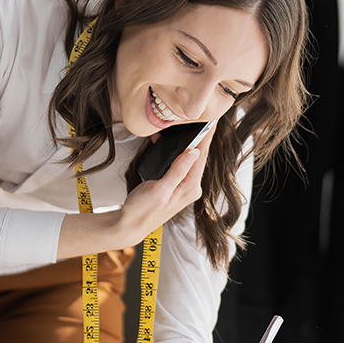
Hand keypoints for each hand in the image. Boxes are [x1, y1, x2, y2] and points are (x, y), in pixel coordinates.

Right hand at [57, 123, 214, 260]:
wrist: (131, 225)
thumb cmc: (142, 210)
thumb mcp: (158, 189)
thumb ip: (177, 170)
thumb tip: (194, 151)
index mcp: (189, 188)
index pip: (201, 157)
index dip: (206, 137)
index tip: (212, 119)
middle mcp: (191, 188)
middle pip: (199, 157)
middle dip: (199, 137)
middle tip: (203, 117)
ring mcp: (184, 188)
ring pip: (190, 160)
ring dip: (187, 143)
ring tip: (189, 127)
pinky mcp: (176, 187)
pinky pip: (181, 165)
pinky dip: (177, 153)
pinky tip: (170, 144)